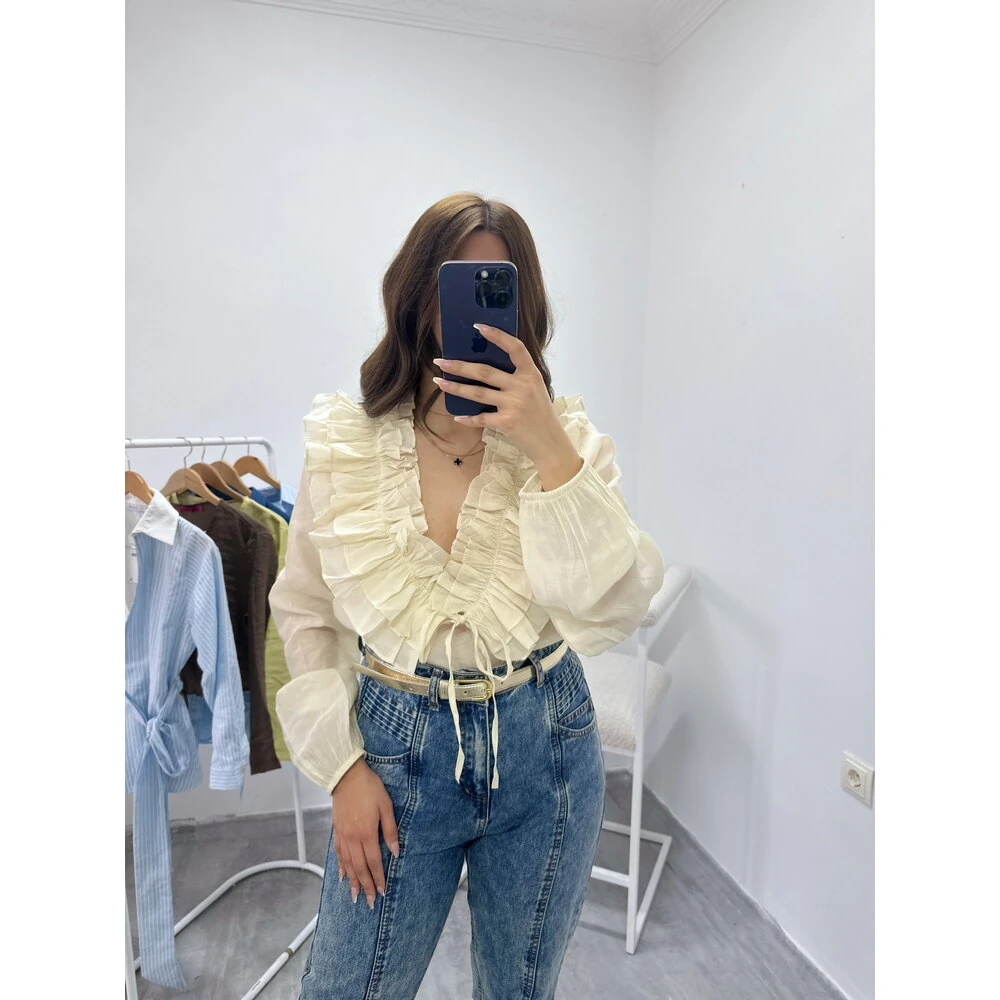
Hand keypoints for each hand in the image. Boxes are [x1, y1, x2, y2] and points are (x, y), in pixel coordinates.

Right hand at [331, 757, 398, 908]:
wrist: (346, 776)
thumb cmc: (369, 788)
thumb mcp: (386, 806)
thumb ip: (390, 830)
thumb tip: (395, 851)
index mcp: (367, 833)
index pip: (374, 862)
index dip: (378, 878)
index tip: (382, 892)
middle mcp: (353, 838)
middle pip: (360, 868)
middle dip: (366, 886)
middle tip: (371, 902)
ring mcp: (343, 835)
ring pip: (347, 864)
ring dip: (352, 881)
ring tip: (355, 896)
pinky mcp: (337, 830)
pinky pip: (338, 853)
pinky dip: (341, 866)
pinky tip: (342, 875)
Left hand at [432, 324, 582, 488]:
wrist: (551, 444)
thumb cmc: (541, 415)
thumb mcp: (536, 390)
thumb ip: (518, 378)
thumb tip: (487, 369)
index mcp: (531, 374)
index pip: (515, 348)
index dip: (497, 335)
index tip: (477, 327)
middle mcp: (523, 386)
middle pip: (485, 371)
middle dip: (459, 366)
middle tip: (440, 361)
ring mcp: (514, 404)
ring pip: (478, 392)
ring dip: (455, 387)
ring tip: (439, 382)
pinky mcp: (507, 422)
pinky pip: (481, 418)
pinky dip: (468, 418)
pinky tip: (458, 416)